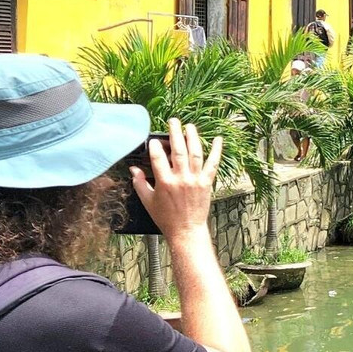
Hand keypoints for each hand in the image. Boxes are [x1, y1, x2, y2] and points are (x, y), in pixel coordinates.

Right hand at [130, 119, 222, 240]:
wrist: (186, 230)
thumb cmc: (166, 217)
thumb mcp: (147, 201)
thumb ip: (139, 183)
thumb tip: (133, 169)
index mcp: (164, 182)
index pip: (158, 158)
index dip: (155, 146)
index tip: (153, 140)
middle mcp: (181, 179)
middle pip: (178, 150)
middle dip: (174, 133)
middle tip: (173, 121)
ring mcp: (195, 180)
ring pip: (195, 153)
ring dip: (193, 137)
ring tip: (189, 126)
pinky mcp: (207, 183)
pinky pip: (213, 164)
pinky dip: (217, 151)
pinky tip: (218, 140)